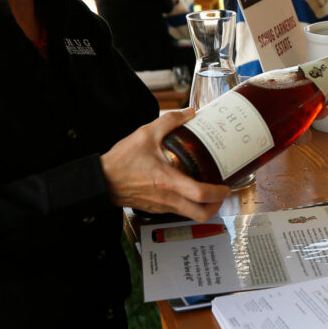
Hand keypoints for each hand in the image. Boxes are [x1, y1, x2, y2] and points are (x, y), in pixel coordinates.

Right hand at [100, 109, 230, 219]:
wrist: (100, 180)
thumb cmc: (121, 160)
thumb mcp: (146, 134)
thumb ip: (169, 121)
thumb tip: (190, 112)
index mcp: (168, 182)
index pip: (201, 194)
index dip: (218, 193)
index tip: (226, 186)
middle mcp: (167, 199)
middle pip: (200, 214)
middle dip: (216, 206)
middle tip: (221, 194)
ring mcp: (161, 207)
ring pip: (190, 215)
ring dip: (203, 207)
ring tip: (208, 191)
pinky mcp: (154, 209)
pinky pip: (178, 211)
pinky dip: (188, 204)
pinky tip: (187, 190)